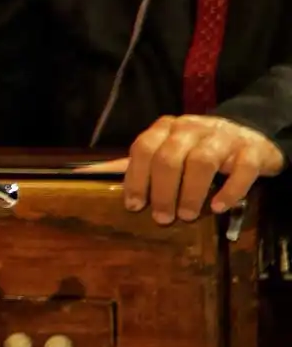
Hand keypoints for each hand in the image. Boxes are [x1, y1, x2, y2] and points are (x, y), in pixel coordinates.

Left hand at [123, 114, 283, 223]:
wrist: (251, 135)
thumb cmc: (199, 147)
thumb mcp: (170, 149)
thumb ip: (141, 162)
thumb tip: (92, 173)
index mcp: (167, 128)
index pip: (144, 149)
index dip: (136, 178)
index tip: (134, 206)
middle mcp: (192, 128)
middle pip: (169, 157)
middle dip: (162, 191)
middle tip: (162, 218)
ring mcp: (223, 137)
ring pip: (202, 161)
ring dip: (191, 192)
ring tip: (186, 216)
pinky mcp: (252, 150)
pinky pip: (242, 169)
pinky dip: (229, 190)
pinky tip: (218, 207)